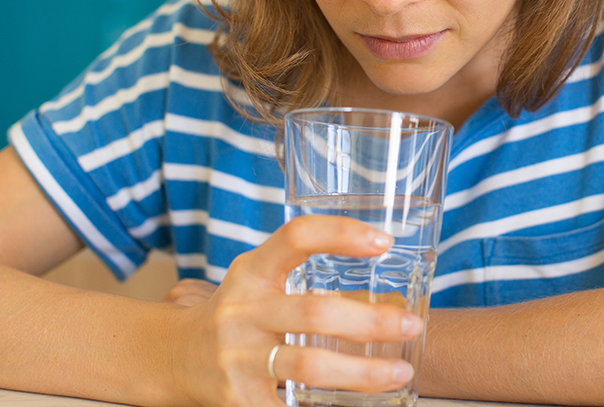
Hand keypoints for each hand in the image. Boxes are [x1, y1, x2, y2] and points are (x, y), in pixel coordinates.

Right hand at [169, 216, 423, 406]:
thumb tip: (383, 274)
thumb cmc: (236, 312)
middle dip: (371, 321)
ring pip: (309, 366)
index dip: (340, 234)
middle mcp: (242, 310)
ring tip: (399, 371)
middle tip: (412, 322)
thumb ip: (304, 273)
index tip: (383, 242)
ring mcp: (237, 357)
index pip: (297, 236)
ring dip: (362, 373)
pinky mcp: (236, 399)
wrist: (171, 357)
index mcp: (253, 271)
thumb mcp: (257, 279)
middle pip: (315, 311)